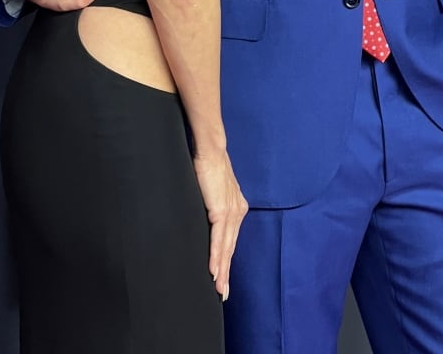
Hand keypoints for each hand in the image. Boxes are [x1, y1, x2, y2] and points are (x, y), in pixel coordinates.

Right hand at [193, 150, 247, 299]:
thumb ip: (213, 204)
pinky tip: (213, 271)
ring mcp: (231, 212)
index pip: (230, 240)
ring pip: (225, 248)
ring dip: (221, 270)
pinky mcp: (222, 210)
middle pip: (230, 248)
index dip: (227, 260)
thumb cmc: (208, 166)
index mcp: (236, 208)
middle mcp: (238, 212)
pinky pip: (218, 239)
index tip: (223, 278)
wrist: (211, 149)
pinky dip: (215, 256)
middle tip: (222, 294)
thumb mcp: (212, 190)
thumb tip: (204, 214)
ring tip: (218, 289)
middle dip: (226, 273)